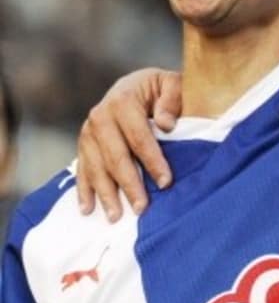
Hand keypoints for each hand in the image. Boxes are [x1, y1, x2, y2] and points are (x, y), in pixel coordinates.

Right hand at [77, 68, 181, 220]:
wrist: (137, 86)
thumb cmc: (161, 90)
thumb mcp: (172, 85)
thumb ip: (172, 101)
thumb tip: (166, 125)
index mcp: (123, 100)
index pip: (139, 136)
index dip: (152, 160)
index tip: (166, 182)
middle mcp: (100, 116)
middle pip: (115, 156)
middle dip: (129, 184)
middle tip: (142, 209)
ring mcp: (88, 132)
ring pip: (96, 167)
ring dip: (105, 193)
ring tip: (116, 217)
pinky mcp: (84, 145)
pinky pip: (82, 170)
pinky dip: (84, 191)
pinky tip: (88, 210)